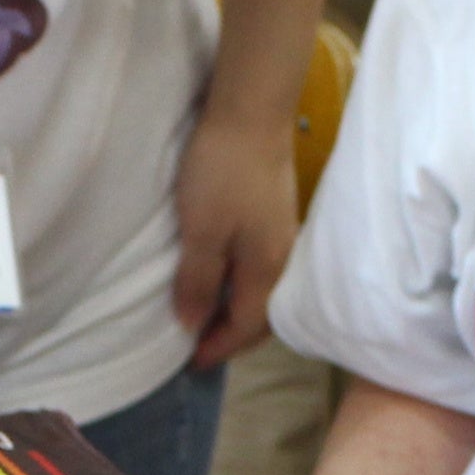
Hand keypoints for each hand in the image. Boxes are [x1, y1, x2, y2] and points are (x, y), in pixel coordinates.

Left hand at [170, 107, 299, 372]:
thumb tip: (192, 326)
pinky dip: (243, 286)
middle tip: (200, 346)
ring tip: (209, 317)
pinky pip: (262, 269)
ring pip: (264, 291)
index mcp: (266, 269)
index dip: (218, 347)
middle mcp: (283, 259)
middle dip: (233, 336)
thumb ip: (198, 281)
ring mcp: (283, 236)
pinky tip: (224, 277)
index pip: (245, 327)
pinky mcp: (276, 215)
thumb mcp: (201, 231)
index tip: (190, 362)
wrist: (251, 112)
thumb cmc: (222, 172)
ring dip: (239, 311)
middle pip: (263, 316)